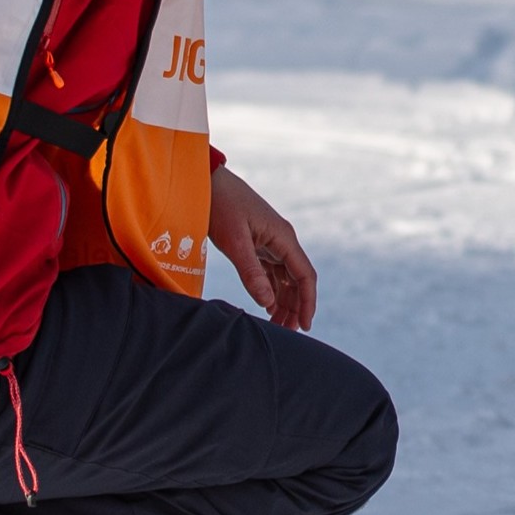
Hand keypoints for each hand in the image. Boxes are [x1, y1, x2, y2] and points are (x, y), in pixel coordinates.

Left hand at [208, 165, 318, 331]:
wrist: (207, 182)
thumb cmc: (221, 206)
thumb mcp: (235, 241)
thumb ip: (251, 273)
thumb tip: (267, 303)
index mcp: (283, 238)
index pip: (305, 275)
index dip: (307, 302)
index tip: (305, 325)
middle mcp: (282, 241)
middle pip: (297, 280)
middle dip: (295, 307)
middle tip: (286, 332)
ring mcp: (270, 243)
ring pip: (284, 278)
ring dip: (283, 301)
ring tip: (277, 325)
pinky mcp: (257, 244)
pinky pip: (271, 272)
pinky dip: (271, 290)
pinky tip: (267, 306)